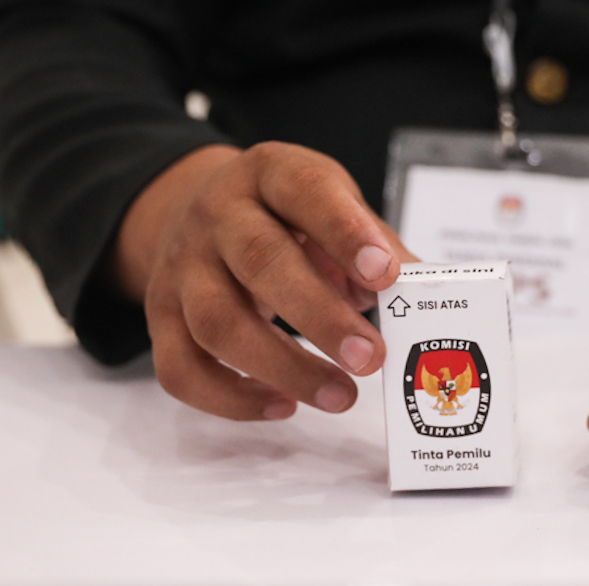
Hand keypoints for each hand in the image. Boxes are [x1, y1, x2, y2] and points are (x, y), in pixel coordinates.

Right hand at [114, 142, 414, 420]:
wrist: (202, 213)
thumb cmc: (287, 219)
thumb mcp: (334, 208)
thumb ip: (376, 246)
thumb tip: (427, 292)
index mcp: (269, 174)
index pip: (304, 192)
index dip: (344, 233)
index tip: (386, 274)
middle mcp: (217, 216)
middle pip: (260, 263)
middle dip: (320, 316)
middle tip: (370, 358)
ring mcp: (183, 267)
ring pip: (218, 323)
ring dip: (284, 367)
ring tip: (341, 396)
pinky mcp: (161, 317)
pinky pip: (181, 367)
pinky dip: (231, 398)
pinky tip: (283, 407)